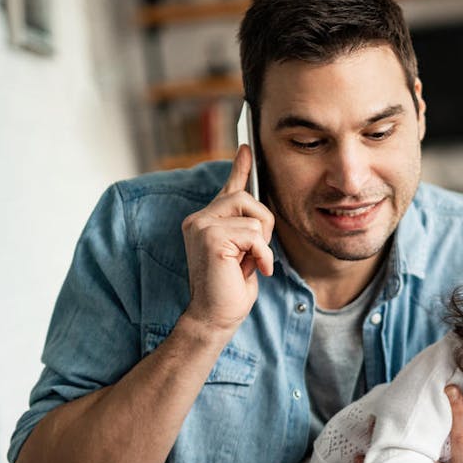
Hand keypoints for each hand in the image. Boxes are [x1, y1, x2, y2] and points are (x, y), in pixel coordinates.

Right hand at [179, 145, 275, 336]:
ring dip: (262, 244)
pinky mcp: (210, 236)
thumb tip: (260, 208)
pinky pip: (255, 234)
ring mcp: (201, 225)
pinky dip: (262, 254)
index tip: (247, 146)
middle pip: (247, 198)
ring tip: (250, 264)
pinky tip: (254, 270)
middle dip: (264, 226)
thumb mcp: (245, 252)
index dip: (240, 167)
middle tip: (257, 253)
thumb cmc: (231, 290)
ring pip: (254, 216)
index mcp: (207, 221)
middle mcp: (199, 218)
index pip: (228, 188)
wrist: (215, 317)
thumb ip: (248, 229)